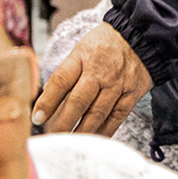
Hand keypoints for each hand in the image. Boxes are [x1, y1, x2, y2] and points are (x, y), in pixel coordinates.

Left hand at [32, 23, 151, 135]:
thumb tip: (47, 98)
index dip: (48, 101)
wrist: (140, 35)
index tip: (37, 118)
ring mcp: (118, 83)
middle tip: (52, 138)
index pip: (61, 80)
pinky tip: (94, 139)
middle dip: (63, 122)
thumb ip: (66, 73)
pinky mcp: (133, 93)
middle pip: (79, 101)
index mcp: (82, 57)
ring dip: (82, 131)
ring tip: (70, 143)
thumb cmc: (105, 44)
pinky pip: (117, 116)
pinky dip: (105, 130)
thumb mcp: (81, 50)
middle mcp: (100, 71)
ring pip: (98, 112)